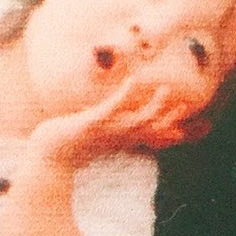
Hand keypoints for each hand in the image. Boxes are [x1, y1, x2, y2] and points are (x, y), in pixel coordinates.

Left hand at [30, 77, 192, 167]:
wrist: (48, 154)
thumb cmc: (68, 145)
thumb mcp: (89, 136)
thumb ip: (102, 130)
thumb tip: (106, 124)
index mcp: (119, 140)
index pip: (149, 136)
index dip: (168, 129)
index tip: (186, 123)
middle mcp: (116, 137)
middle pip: (149, 130)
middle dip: (168, 119)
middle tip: (187, 105)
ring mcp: (105, 131)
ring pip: (136, 120)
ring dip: (153, 107)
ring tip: (166, 89)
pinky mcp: (91, 123)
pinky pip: (111, 108)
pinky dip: (124, 95)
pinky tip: (133, 81)